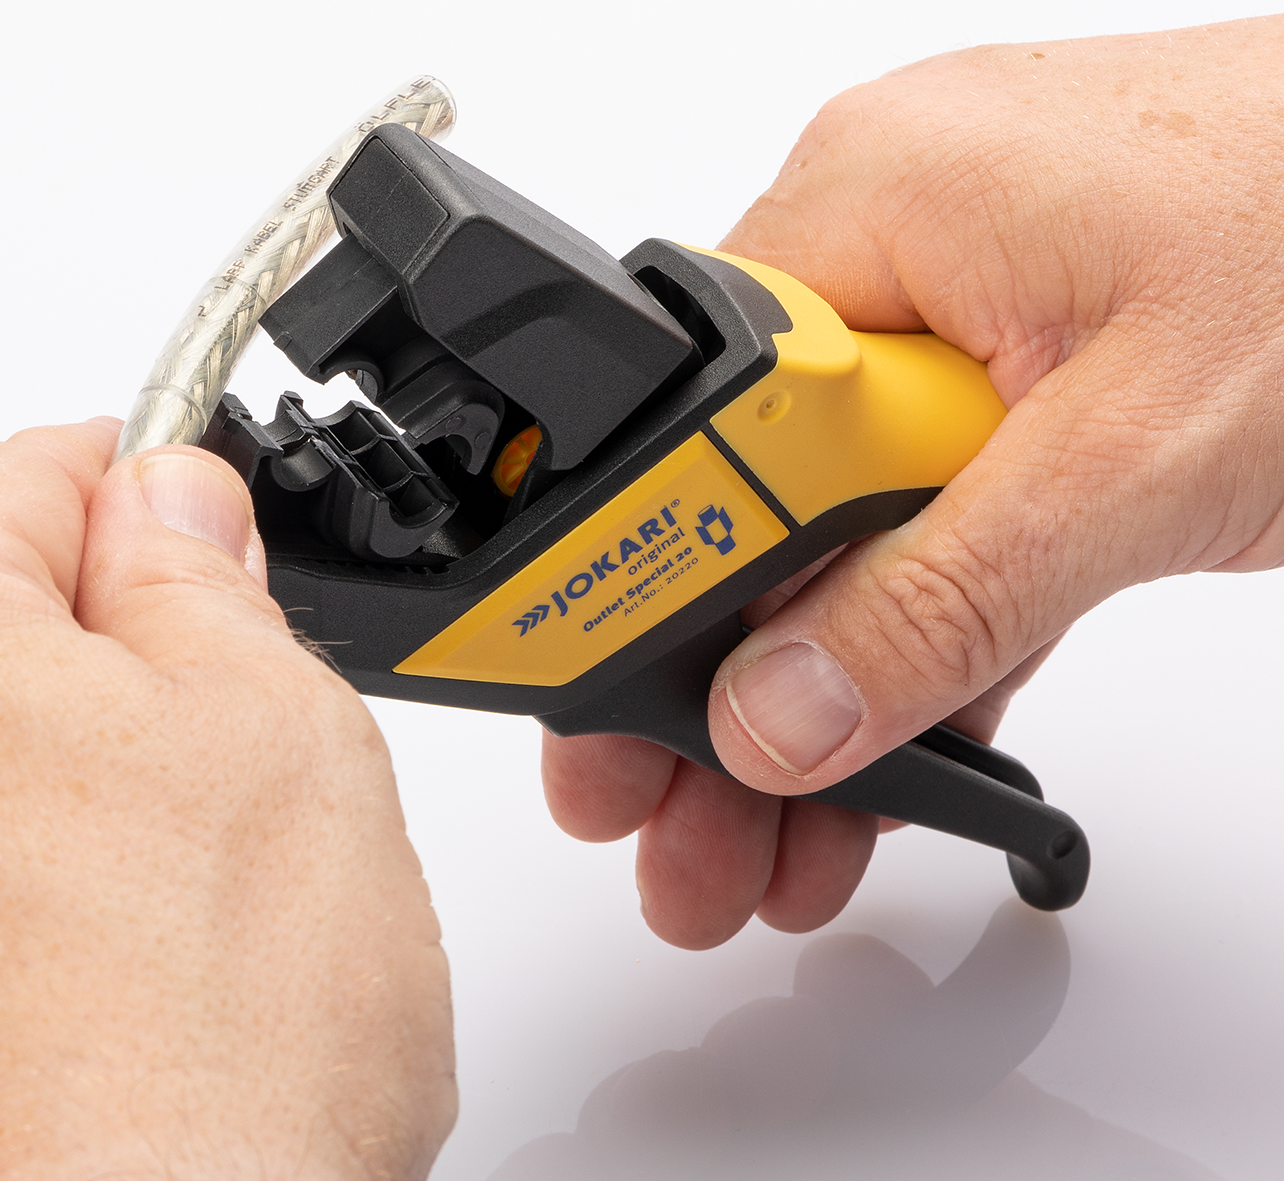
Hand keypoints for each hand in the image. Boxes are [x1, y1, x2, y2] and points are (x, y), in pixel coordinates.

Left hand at [0, 422, 454, 1178]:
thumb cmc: (198, 1046)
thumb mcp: (278, 720)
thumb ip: (201, 569)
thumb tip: (166, 507)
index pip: (39, 476)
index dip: (164, 514)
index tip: (221, 569)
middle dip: (103, 662)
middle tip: (220, 770)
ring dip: (50, 790)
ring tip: (166, 906)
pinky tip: (99, 984)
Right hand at [543, 17, 1283, 948]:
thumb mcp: (1140, 456)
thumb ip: (945, 598)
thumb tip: (778, 710)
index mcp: (871, 205)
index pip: (691, 427)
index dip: (646, 596)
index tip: (612, 737)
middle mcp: (886, 248)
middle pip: (738, 498)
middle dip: (704, 686)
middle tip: (666, 824)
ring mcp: (952, 310)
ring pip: (829, 532)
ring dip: (806, 693)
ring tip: (771, 843)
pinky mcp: (1016, 374)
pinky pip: (926, 524)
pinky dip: (913, 642)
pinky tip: (879, 766)